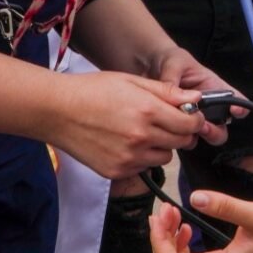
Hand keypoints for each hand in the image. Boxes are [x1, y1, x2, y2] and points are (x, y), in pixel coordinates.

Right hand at [49, 71, 205, 179]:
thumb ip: (166, 92)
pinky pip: (144, 167)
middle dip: (182, 132)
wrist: (57, 111)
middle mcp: (141, 137)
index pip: (190, 124)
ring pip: (164, 157)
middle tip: (169, 121)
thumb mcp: (131, 81)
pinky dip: (142, 157)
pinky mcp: (117, 171)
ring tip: (144, 131)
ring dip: (163, 146)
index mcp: (148, 111)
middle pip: (181, 143)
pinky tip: (127, 142)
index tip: (190, 115)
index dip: (194, 119)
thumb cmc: (92, 90)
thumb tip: (195, 99)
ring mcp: (129, 158)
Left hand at [150, 46, 243, 146]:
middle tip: (202, 126)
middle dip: (215, 130)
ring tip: (186, 129)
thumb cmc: (169, 59)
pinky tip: (171, 131)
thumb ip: (174, 79)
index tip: (236, 110)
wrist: (148, 66)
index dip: (240, 107)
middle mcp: (208, 106)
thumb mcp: (174, 63)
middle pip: (222, 127)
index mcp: (213, 86)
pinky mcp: (178, 126)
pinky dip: (180, 138)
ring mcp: (193, 118)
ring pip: (204, 136)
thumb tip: (174, 97)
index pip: (234, 99)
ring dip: (198, 135)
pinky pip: (184, 138)